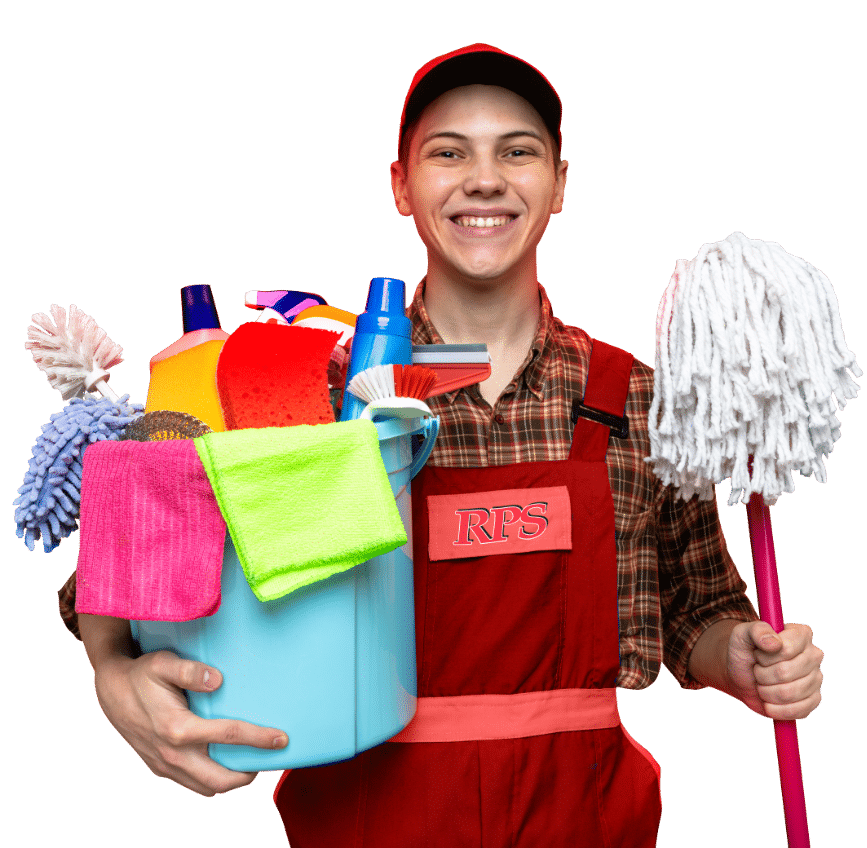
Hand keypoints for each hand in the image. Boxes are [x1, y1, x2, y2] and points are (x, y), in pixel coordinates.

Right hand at [93, 650, 288, 796]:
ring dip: (231, 781)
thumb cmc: (141, 675)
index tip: (282, 739)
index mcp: (178, 728)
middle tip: (271, 760)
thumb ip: (191, 671)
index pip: (229, 736)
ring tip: (253, 764)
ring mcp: (164, 765)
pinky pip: (191, 784)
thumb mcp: (163, 663)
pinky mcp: (160, 768)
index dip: (259, 738)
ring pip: (206, 788)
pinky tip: (225, 764)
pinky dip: (212, 781)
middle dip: (250, 774)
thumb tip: (217, 680)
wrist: (111, 691)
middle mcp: (172, 754)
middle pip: (220, 779)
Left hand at [725, 622, 823, 719]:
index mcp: (801, 634)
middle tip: (757, 670)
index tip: (757, 654)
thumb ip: (756, 630)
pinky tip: (769, 701)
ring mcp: (816, 679)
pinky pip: (797, 711)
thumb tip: (774, 643)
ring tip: (762, 683)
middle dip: (762, 674)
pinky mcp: (813, 700)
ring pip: (788, 693)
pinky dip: (775, 709)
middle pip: (785, 673)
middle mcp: (814, 655)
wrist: (742, 676)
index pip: (786, 649)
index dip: (765, 656)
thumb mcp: (742, 634)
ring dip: (766, 691)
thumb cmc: (744, 651)